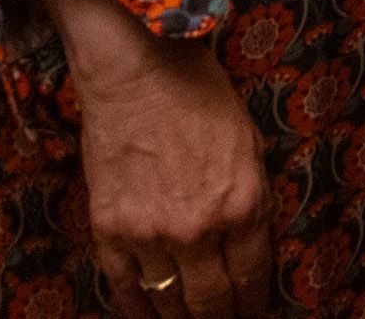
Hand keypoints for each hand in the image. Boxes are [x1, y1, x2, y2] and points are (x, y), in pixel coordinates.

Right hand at [29, 0, 274, 317]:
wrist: (138, 71)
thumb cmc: (200, 96)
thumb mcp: (249, 146)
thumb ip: (251, 200)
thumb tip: (250, 245)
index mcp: (243, 205)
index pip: (252, 277)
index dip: (254, 302)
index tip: (254, 310)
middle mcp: (199, 229)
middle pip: (212, 301)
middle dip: (222, 317)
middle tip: (225, 318)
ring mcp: (150, 234)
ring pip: (168, 302)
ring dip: (180, 316)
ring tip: (188, 318)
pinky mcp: (110, 230)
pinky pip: (123, 288)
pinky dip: (136, 308)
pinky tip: (146, 313)